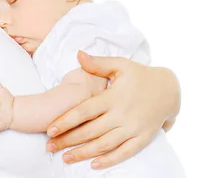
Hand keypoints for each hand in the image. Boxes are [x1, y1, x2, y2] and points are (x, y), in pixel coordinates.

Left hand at [46, 51, 179, 169]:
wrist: (169, 89)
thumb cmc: (140, 75)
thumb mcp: (120, 65)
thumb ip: (98, 64)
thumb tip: (78, 55)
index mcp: (113, 97)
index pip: (84, 111)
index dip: (66, 121)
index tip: (50, 129)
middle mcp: (122, 115)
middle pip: (90, 131)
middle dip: (68, 140)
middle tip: (50, 146)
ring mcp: (133, 128)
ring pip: (104, 145)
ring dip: (84, 153)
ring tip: (66, 158)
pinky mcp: (143, 138)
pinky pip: (125, 153)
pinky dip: (110, 160)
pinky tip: (94, 165)